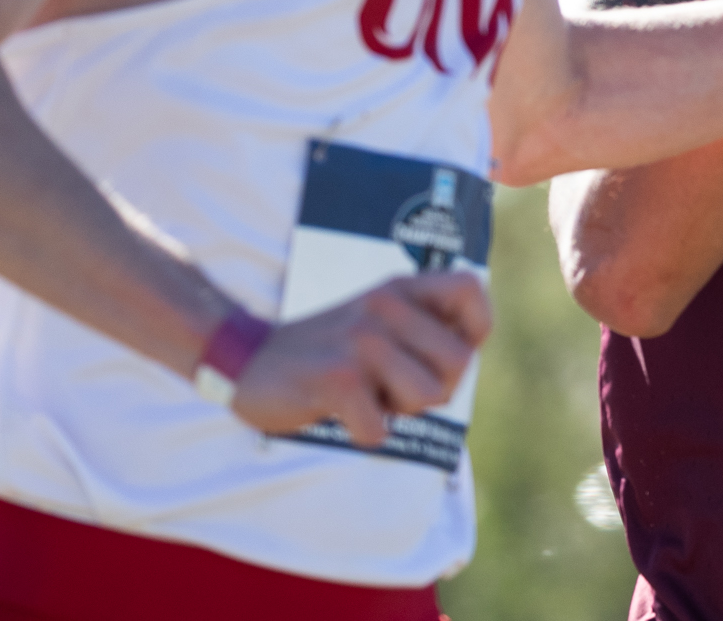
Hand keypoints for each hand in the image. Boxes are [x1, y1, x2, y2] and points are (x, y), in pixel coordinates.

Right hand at [230, 271, 491, 443]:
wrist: (246, 360)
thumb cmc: (326, 351)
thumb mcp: (376, 321)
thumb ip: (422, 329)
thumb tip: (468, 354)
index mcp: (399, 289)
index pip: (471, 290)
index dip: (476, 329)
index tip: (442, 353)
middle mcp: (385, 306)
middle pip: (460, 363)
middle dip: (435, 389)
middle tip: (393, 386)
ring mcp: (362, 340)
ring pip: (427, 397)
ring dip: (398, 411)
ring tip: (365, 393)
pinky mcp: (338, 378)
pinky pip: (382, 429)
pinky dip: (364, 432)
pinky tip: (339, 412)